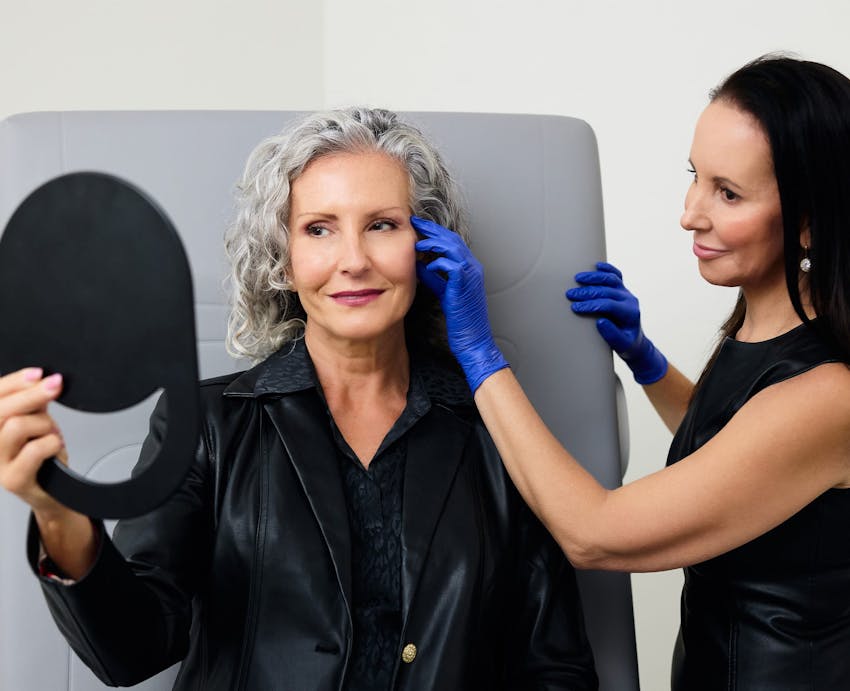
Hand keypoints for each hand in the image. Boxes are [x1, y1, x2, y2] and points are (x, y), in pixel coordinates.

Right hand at [0, 367, 68, 513]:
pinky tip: (54, 446)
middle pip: (1, 409)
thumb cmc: (42, 456)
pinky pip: (34, 449)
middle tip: (55, 386)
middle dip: (32, 393)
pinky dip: (52, 442)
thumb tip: (40, 380)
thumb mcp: (36, 421)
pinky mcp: (12, 480)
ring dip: (43, 424)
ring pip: (16, 426)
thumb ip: (33, 403)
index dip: (13, 382)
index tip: (37, 373)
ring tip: (50, 432)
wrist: (53, 492)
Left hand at [412, 216, 508, 392]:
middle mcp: (473, 267)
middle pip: (453, 239)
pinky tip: (425, 265)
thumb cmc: (460, 319)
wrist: (473, 339)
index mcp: (470, 268)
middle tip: (415, 222)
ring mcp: (471, 275)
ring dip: (433, 242)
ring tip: (417, 241)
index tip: (419, 226)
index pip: (452, 242)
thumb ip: (433, 277)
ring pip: (453, 248)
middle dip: (433, 229)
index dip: (436, 232)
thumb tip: (418, 265)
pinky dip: (437, 262)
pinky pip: (451, 265)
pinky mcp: (465, 285)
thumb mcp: (443, 292)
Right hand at [566, 262, 667, 383]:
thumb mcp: (620, 345)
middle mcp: (629, 300)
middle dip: (587, 292)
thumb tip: (600, 321)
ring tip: (577, 278)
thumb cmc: (626, 344)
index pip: (609, 305)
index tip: (575, 308)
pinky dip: (606, 269)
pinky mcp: (622, 289)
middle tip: (570, 294)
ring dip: (594, 277)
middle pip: (607, 291)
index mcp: (630, 313)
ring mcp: (626, 292)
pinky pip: (616, 275)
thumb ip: (612, 335)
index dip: (591, 305)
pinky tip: (596, 265)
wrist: (635, 341)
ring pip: (611, 279)